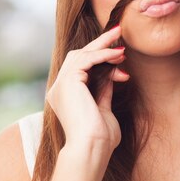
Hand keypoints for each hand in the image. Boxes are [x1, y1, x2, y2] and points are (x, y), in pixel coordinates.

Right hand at [46, 25, 129, 156]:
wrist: (91, 148)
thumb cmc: (100, 139)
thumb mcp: (103, 109)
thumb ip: (103, 91)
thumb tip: (111, 73)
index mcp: (65, 97)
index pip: (80, 69)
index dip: (100, 59)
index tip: (119, 55)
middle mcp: (58, 89)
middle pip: (77, 57)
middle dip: (99, 44)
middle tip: (118, 32)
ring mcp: (60, 85)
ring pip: (80, 55)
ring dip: (102, 47)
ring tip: (121, 42)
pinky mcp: (68, 82)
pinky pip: (85, 60)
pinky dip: (102, 55)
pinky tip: (117, 56)